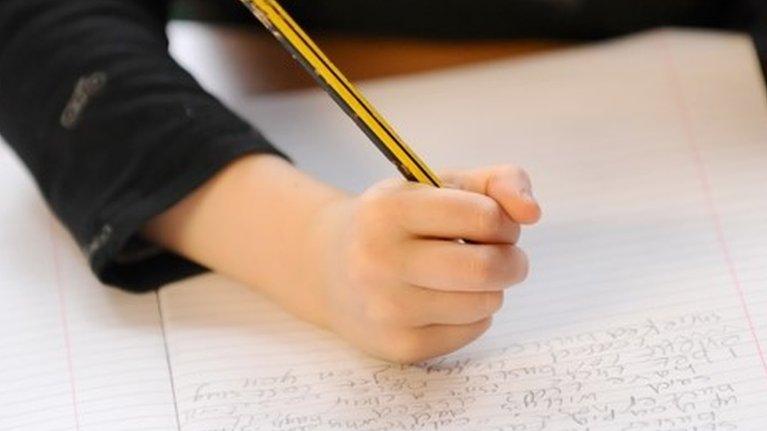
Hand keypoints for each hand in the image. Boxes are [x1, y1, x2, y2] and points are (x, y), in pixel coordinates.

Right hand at [144, 156, 539, 363]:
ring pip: (485, 303)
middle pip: (485, 269)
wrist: (329, 269)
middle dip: (511, 261)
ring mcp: (386, 309)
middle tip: (504, 257)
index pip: (482, 216)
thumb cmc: (397, 223)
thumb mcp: (437, 186)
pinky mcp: (399, 346)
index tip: (494, 224)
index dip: (503, 221)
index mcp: (387, 210)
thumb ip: (496, 182)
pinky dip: (474, 314)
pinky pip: (472, 331)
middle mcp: (378, 260)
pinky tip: (447, 300)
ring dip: (491, 288)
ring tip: (466, 277)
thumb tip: (532, 212)